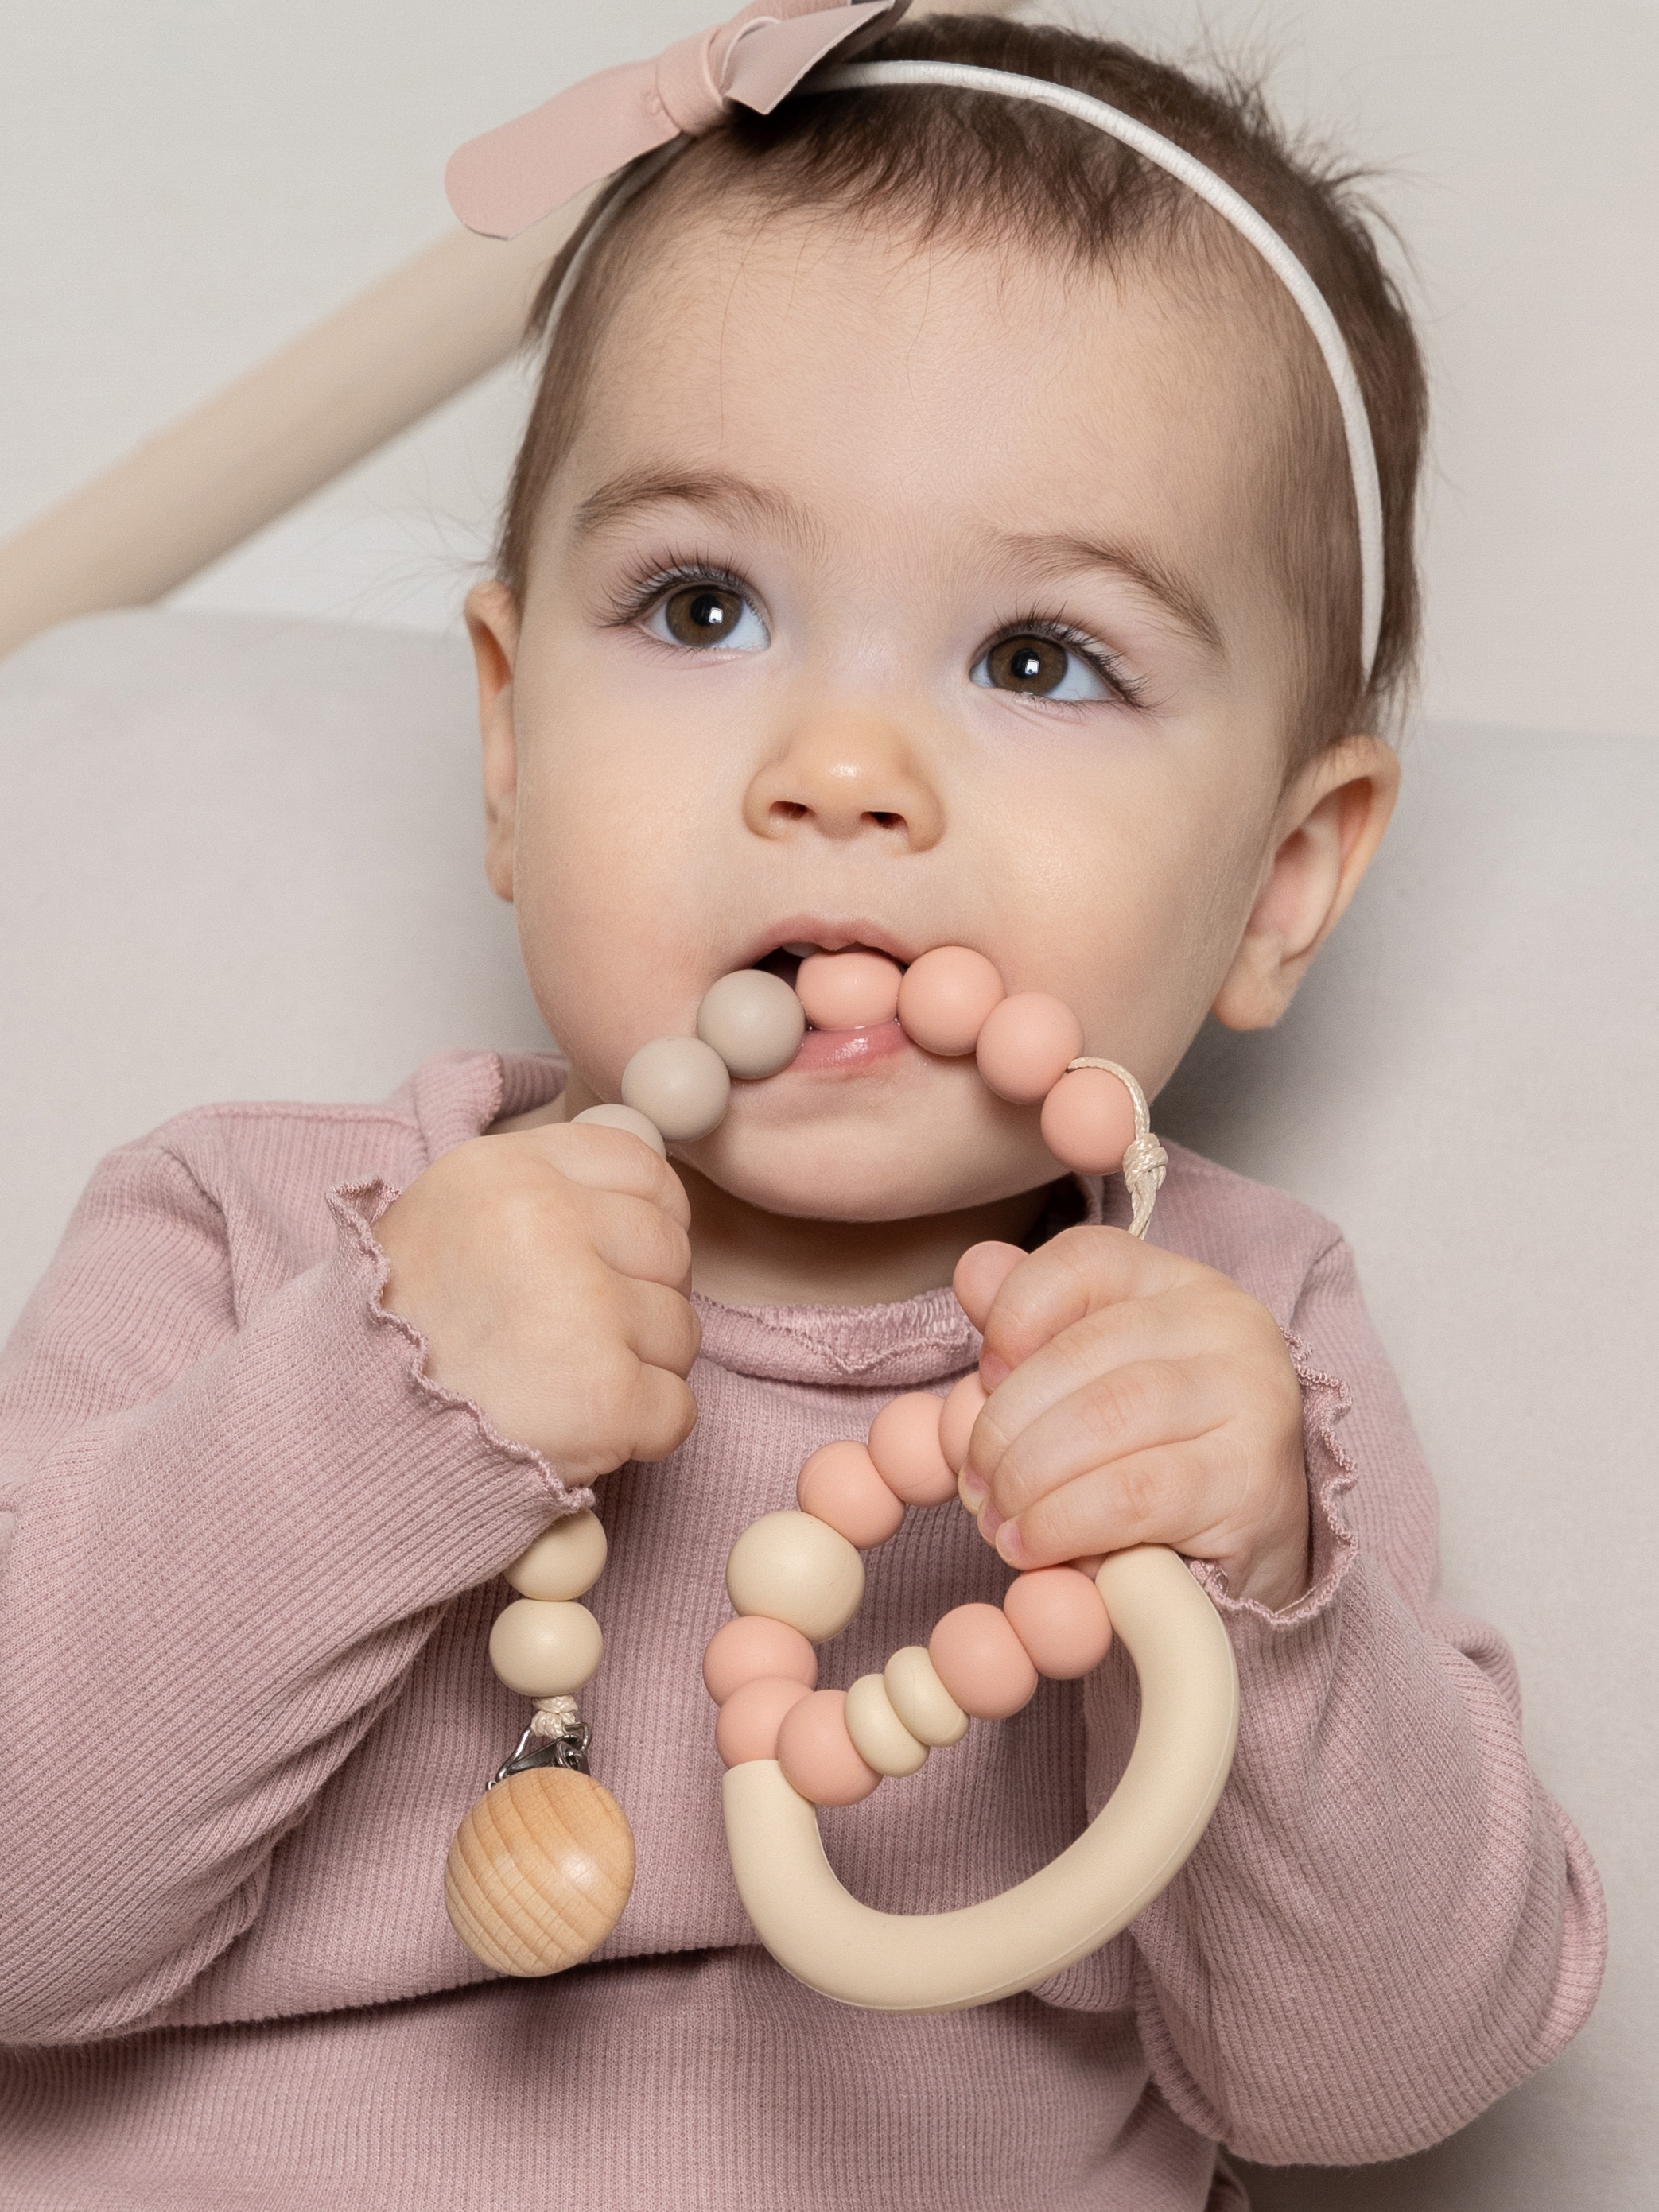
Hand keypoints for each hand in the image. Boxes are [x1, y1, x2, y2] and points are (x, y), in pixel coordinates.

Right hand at [375, 1123, 699, 1483]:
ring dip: (639, 1371)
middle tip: (571, 1343)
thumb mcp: (443, 1223)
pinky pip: (678, 1409)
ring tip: (558, 1388)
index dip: (644, 1221)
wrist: (339, 1445)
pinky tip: (577, 1432)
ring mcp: (581, 1308)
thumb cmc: (396, 1339)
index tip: (615, 1263)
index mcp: (506, 1171)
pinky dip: (641, 1434)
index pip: (641, 1167)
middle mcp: (547, 1223)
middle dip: (640, 1302)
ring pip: (681, 1331)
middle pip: (670, 1251)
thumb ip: (535, 1197)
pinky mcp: (606, 1395)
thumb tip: (649, 1198)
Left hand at [953, 1227, 1310, 1610]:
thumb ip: (1029, 1330)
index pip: (1085, 1259)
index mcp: (1177, 1284)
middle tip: (974, 1485)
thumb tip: (973, 1272)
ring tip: (998, 1521)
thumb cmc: (1153, 1461)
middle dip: (1005, 1425)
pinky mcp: (1252, 1479)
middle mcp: (1224, 1323)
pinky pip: (1133, 1493)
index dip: (1014, 1314)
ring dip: (1028, 1477)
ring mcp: (1250, 1395)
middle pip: (1082, 1350)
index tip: (984, 1379)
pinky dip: (1064, 1521)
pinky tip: (1033, 1545)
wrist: (1249, 1554)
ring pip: (1106, 1417)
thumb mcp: (1087, 1387)